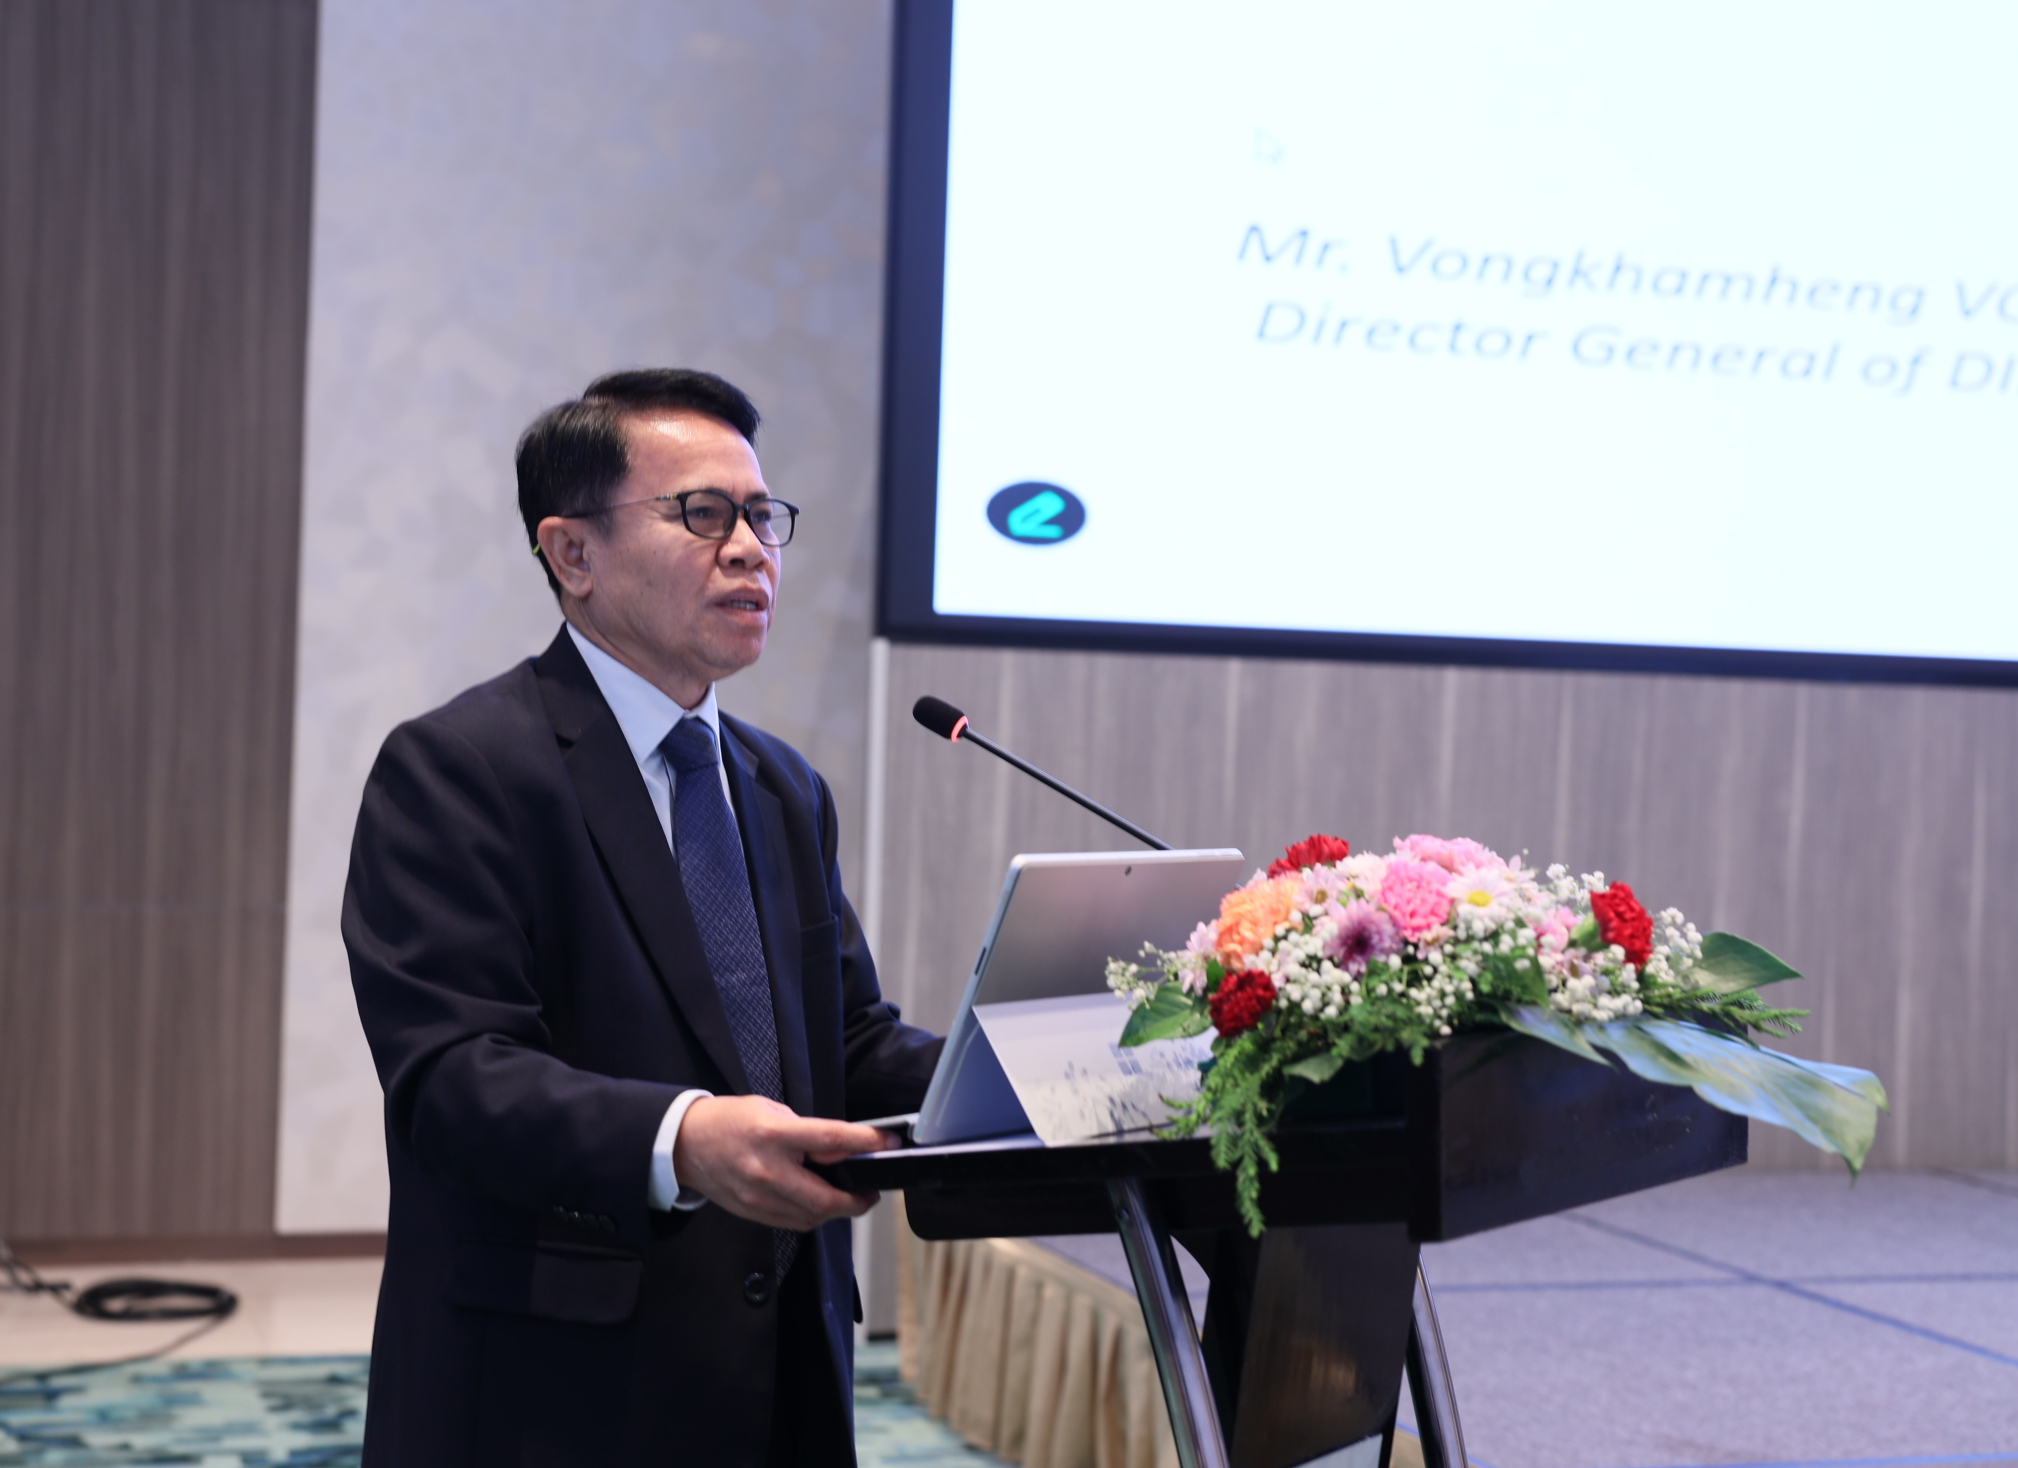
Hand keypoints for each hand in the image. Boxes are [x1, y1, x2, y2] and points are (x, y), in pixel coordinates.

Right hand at [672, 1095, 895, 1230]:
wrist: (686, 1144)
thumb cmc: (729, 1120)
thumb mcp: (771, 1109)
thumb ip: (806, 1130)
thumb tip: (840, 1150)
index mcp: (773, 1134)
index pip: (830, 1141)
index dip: (865, 1144)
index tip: (888, 1144)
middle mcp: (766, 1170)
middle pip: (825, 1198)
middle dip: (857, 1200)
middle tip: (871, 1192)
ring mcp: (758, 1197)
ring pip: (811, 1217)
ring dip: (836, 1211)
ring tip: (849, 1198)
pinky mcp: (752, 1213)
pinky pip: (792, 1222)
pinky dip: (812, 1215)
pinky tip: (819, 1204)